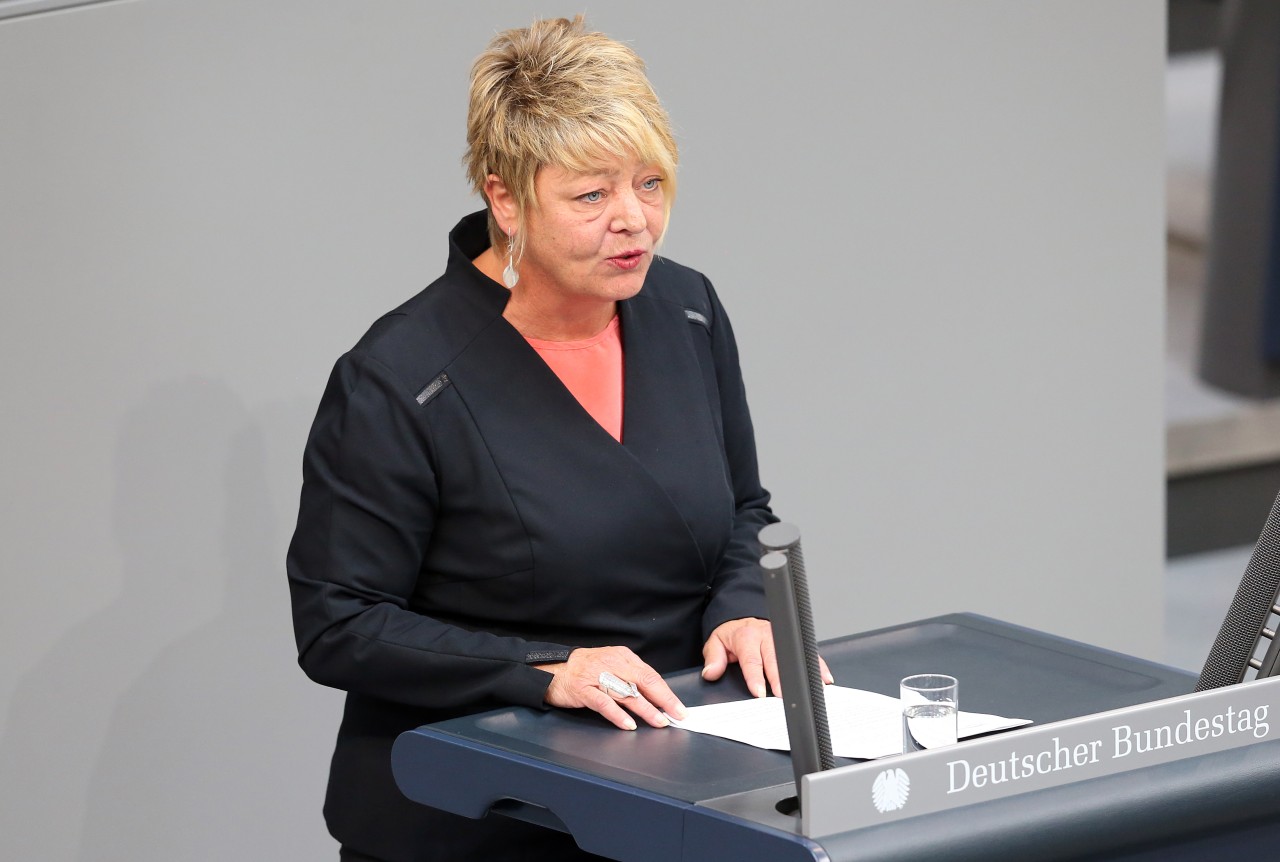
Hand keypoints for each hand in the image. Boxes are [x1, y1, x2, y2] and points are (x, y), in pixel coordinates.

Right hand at [535, 646, 686, 730]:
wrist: (553, 669)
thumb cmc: (585, 669)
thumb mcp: (611, 665)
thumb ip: (630, 676)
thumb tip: (656, 696)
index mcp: (622, 657)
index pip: (650, 674)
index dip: (666, 692)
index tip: (678, 707)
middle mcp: (612, 664)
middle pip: (643, 681)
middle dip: (663, 699)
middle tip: (676, 714)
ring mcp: (597, 676)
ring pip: (626, 693)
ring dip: (645, 709)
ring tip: (659, 721)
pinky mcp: (583, 689)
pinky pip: (604, 703)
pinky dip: (618, 715)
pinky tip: (629, 724)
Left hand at [702, 617, 833, 697]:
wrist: (745, 619)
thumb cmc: (733, 634)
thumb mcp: (717, 642)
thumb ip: (713, 658)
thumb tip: (711, 672)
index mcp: (748, 637)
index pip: (752, 659)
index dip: (755, 677)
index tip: (759, 692)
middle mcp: (767, 636)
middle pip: (775, 660)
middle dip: (780, 679)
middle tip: (783, 697)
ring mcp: (783, 639)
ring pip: (794, 658)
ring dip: (801, 675)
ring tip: (807, 691)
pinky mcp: (793, 644)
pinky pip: (807, 655)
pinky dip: (818, 667)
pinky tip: (824, 680)